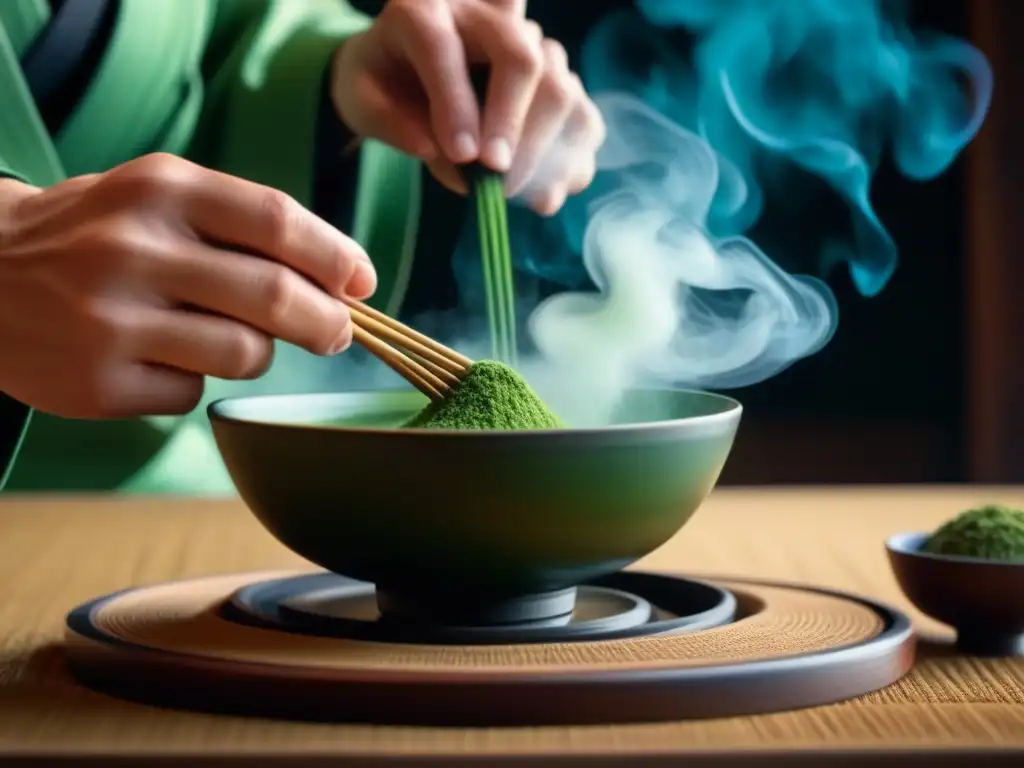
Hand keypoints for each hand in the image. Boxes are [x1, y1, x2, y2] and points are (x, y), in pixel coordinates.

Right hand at [0, 154, 374, 418]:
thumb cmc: (96, 234)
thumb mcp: (157, 197)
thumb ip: (241, 225)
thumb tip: (343, 277)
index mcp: (159, 189)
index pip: (277, 220)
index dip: (337, 256)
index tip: (364, 282)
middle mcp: (133, 249)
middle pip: (277, 296)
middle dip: (328, 323)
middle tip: (336, 333)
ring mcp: (111, 320)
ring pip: (245, 355)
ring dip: (257, 353)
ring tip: (225, 337)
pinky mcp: (97, 383)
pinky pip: (191, 393)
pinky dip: (193, 381)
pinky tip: (155, 358)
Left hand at [332, 0, 605, 215]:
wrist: (407, 72)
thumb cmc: (383, 83)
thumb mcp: (363, 100)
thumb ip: (394, 124)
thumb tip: (446, 156)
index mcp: (424, 9)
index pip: (443, 47)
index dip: (457, 103)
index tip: (463, 157)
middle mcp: (486, 15)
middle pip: (522, 58)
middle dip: (514, 126)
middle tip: (498, 181)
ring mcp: (530, 44)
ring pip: (561, 87)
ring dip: (546, 150)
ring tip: (523, 196)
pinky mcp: (556, 81)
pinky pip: (583, 117)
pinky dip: (573, 160)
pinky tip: (548, 196)